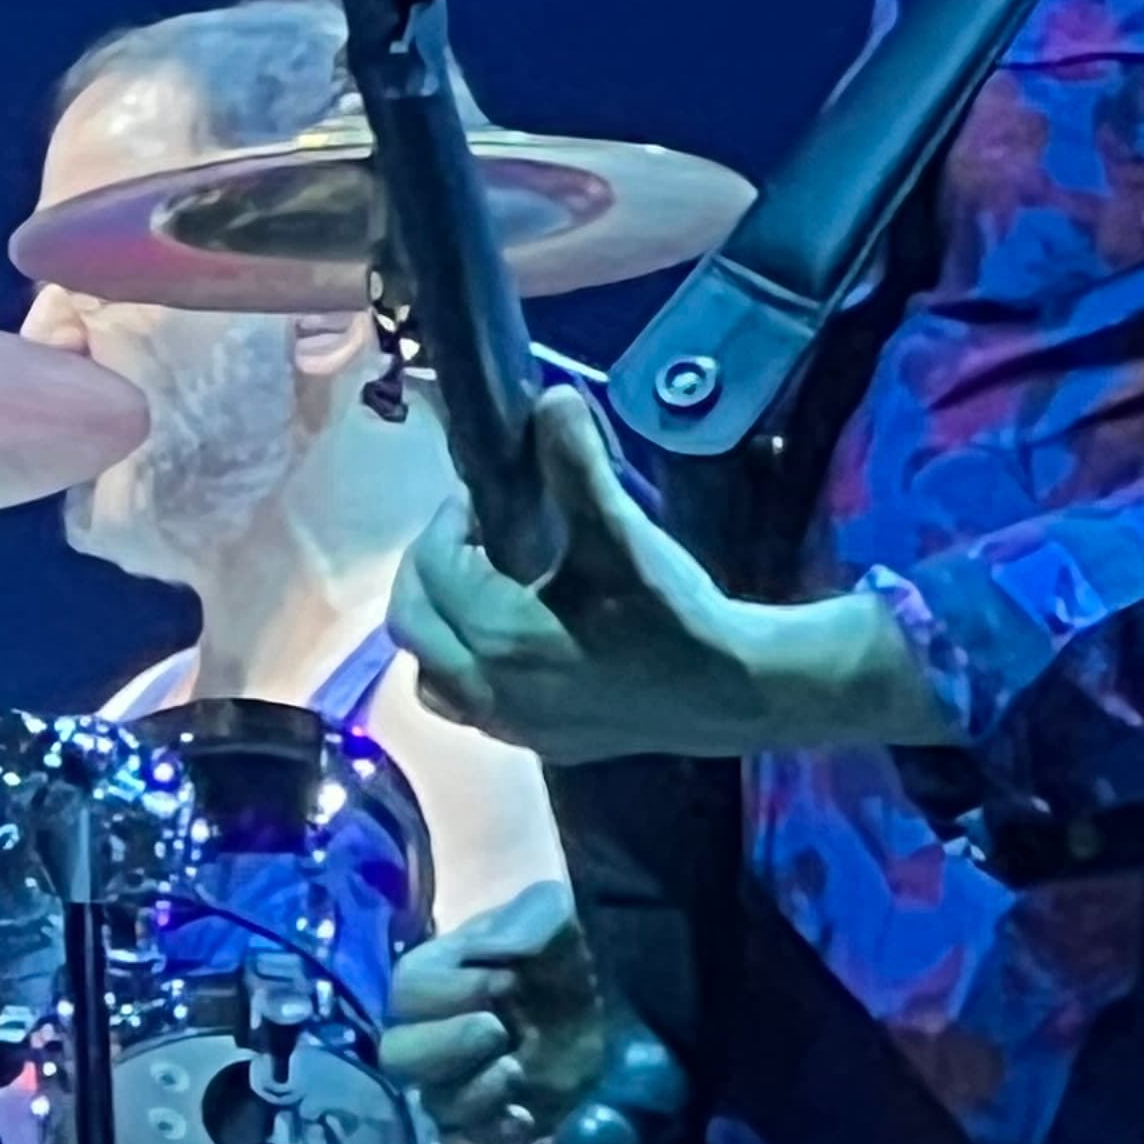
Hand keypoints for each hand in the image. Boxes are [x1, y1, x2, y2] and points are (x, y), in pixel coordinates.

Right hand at [379, 881, 606, 1143]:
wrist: (583, 1004)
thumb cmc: (548, 955)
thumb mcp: (547, 918)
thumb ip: (528, 922)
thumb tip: (500, 953)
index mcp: (427, 982)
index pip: (407, 992)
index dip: (448, 991)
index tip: (504, 979)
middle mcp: (425, 1039)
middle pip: (399, 1058)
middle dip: (446, 1046)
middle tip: (497, 1029)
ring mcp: (453, 1086)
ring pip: (435, 1106)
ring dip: (475, 1094)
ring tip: (516, 1068)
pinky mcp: (488, 1123)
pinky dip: (497, 1135)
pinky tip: (524, 1116)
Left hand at [389, 390, 959, 766]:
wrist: (731, 690)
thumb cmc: (671, 612)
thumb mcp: (619, 531)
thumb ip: (577, 463)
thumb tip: (551, 398)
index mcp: (497, 633)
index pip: (434, 566)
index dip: (447, 523)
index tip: (478, 503)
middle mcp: (488, 688)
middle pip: (412, 622)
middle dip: (427, 571)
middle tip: (467, 539)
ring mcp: (510, 725)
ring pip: (430, 674)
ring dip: (437, 628)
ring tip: (476, 591)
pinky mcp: (539, 744)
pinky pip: (467, 709)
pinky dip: (464, 672)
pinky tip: (503, 645)